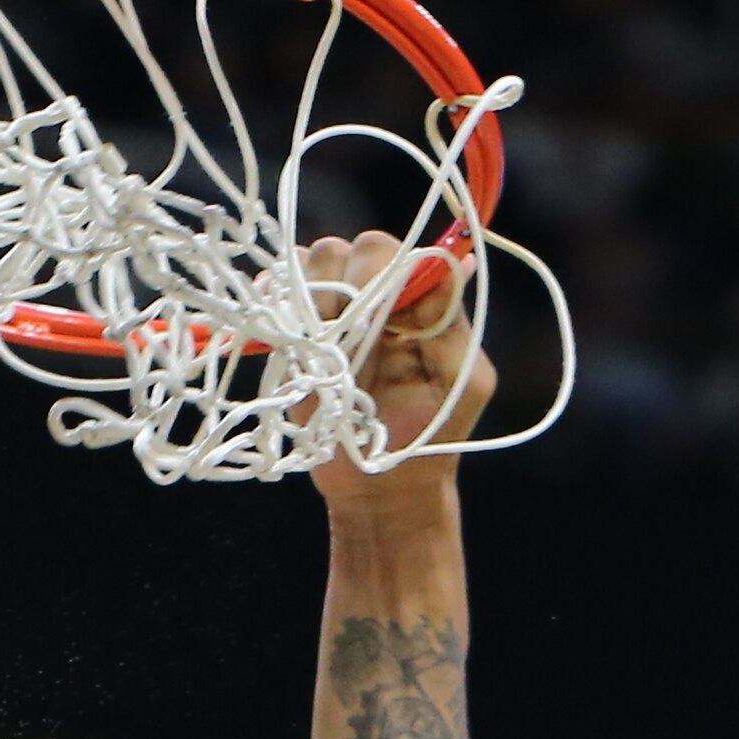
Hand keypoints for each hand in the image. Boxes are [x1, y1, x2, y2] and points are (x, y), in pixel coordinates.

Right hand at [302, 229, 496, 512]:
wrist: (382, 490)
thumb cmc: (430, 438)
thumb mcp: (462, 384)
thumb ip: (451, 323)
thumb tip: (454, 263)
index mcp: (419, 302)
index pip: (395, 253)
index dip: (381, 273)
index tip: (381, 317)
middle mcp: (377, 299)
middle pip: (351, 249)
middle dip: (345, 283)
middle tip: (345, 334)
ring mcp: (334, 314)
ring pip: (312, 262)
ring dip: (313, 296)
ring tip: (323, 344)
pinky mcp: (297, 338)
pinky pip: (278, 293)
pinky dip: (276, 298)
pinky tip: (290, 331)